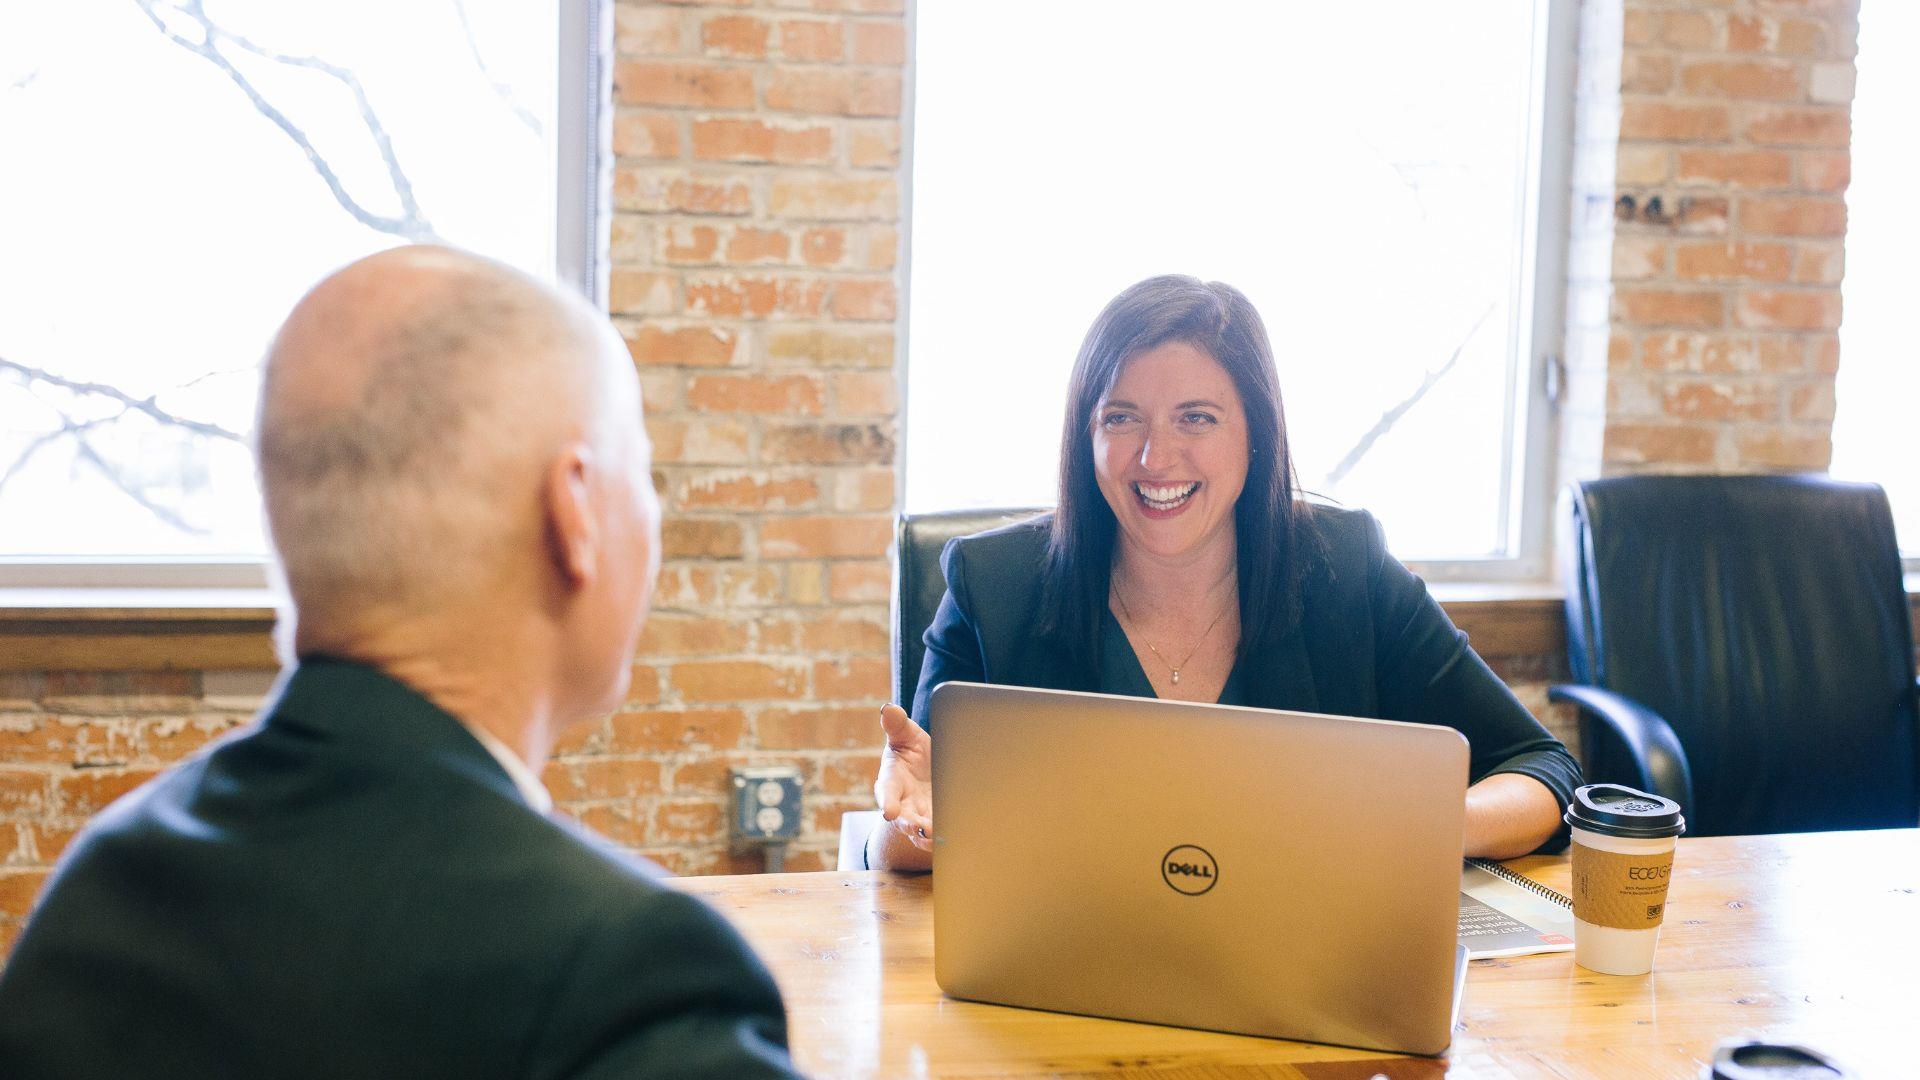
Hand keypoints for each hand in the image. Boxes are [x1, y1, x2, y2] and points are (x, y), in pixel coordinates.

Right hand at [874, 703, 932, 851]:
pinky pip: (938, 836)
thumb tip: (888, 708)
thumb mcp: (905, 735)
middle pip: (903, 819)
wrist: (928, 770)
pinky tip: (956, 836)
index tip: (889, 811)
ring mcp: (919, 817)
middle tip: (920, 827)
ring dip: (929, 835)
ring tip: (939, 834)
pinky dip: (945, 838)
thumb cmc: (911, 751)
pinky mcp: (936, 824)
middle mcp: (903, 804)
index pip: (887, 792)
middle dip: (910, 825)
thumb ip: (897, 725)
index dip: (887, 802)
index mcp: (891, 781)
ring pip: (920, 833)